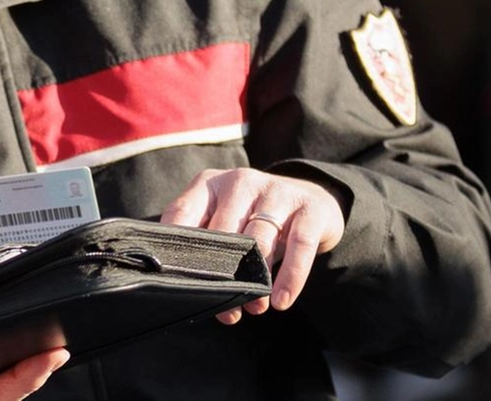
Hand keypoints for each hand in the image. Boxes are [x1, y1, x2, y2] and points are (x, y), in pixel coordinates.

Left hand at [160, 168, 345, 323]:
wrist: (314, 201)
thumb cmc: (256, 220)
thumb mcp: (228, 223)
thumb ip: (209, 248)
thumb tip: (195, 295)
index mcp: (210, 185)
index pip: (182, 213)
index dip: (176, 248)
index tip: (177, 281)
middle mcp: (240, 182)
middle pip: (223, 232)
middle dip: (221, 275)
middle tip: (224, 309)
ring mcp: (276, 191)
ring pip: (259, 240)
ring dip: (255, 280)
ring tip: (254, 308)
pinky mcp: (310, 208)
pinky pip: (299, 245)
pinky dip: (290, 277)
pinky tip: (281, 301)